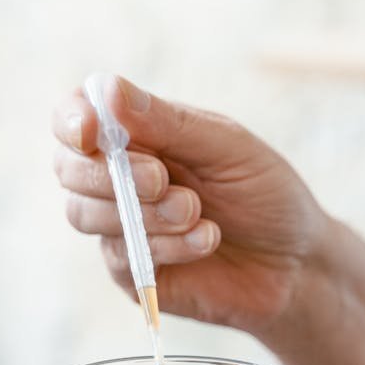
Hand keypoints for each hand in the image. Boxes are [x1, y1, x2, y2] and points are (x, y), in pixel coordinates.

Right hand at [53, 74, 327, 340]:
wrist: (297, 263)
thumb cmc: (265, 194)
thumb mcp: (226, 147)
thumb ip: (167, 121)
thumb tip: (104, 91)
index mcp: (138, 135)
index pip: (76, 117)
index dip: (72, 120)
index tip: (91, 131)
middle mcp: (119, 178)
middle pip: (68, 168)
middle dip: (109, 173)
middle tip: (163, 180)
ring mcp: (121, 227)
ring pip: (83, 213)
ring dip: (143, 212)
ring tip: (197, 213)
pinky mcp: (132, 273)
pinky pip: (120, 256)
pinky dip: (165, 246)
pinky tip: (206, 241)